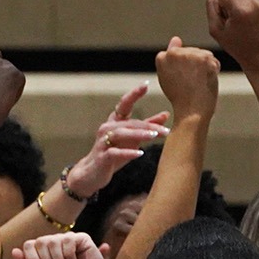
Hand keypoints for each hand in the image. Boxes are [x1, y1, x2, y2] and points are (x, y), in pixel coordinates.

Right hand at [64, 82, 170, 198]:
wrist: (92, 174)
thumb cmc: (114, 153)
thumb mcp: (133, 139)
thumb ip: (147, 126)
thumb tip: (166, 114)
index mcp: (115, 121)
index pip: (125, 104)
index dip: (134, 94)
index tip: (146, 84)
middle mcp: (107, 128)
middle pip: (130, 122)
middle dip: (148, 125)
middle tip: (165, 130)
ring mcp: (103, 142)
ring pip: (121, 133)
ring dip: (138, 134)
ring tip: (153, 136)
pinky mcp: (102, 157)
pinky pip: (114, 153)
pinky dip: (127, 153)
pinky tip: (139, 154)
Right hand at [155, 37, 222, 120]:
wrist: (191, 112)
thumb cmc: (181, 99)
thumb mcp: (168, 77)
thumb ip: (171, 57)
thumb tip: (176, 38)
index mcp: (162, 57)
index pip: (178, 53)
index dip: (183, 68)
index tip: (181, 80)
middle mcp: (173, 53)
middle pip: (192, 52)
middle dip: (195, 65)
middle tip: (190, 83)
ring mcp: (189, 54)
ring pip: (203, 55)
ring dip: (205, 67)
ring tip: (198, 83)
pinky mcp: (203, 58)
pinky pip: (213, 60)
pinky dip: (213, 70)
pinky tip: (206, 81)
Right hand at [207, 0, 258, 73]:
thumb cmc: (238, 47)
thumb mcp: (215, 31)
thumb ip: (212, 8)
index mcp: (240, 9)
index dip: (222, 1)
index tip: (228, 15)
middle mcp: (257, 3)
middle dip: (235, 1)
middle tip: (239, 20)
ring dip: (247, 3)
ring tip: (250, 21)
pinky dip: (258, 6)